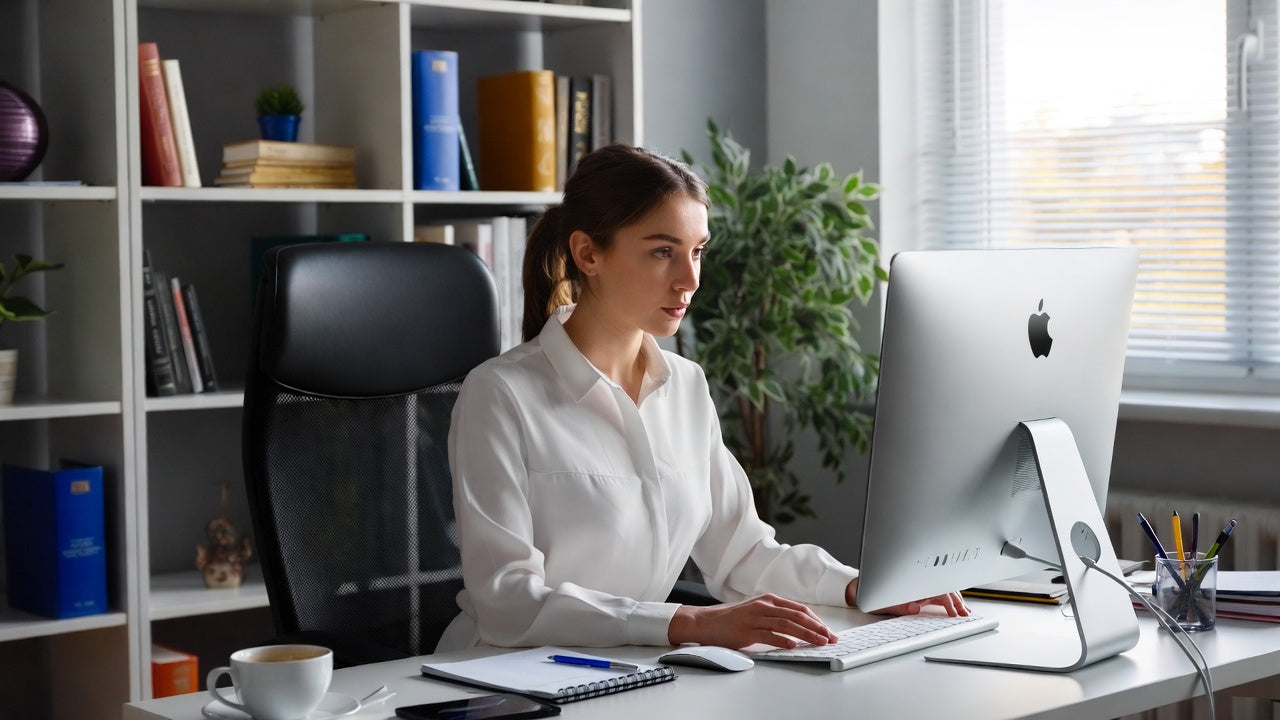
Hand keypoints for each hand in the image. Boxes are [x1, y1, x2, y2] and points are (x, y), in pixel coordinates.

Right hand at [668, 593, 837, 649]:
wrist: (705, 622)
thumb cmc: (731, 619)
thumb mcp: (757, 611)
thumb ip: (776, 616)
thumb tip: (800, 628)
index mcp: (769, 600)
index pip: (799, 609)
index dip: (816, 620)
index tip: (828, 631)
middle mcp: (763, 606)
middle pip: (797, 616)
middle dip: (817, 628)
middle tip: (830, 638)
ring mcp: (754, 617)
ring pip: (786, 625)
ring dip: (806, 634)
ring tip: (819, 643)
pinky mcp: (745, 630)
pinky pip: (768, 635)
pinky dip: (783, 640)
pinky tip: (793, 645)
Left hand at [845, 578, 969, 616]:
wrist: (859, 587)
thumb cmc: (871, 593)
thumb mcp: (884, 603)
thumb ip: (901, 606)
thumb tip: (916, 608)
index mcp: (914, 582)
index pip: (939, 591)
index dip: (950, 602)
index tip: (956, 613)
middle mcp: (918, 580)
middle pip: (944, 588)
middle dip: (957, 600)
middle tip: (965, 613)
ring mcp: (918, 582)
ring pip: (942, 587)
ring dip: (954, 597)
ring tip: (963, 609)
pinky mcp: (916, 586)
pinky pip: (936, 589)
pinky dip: (947, 595)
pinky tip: (952, 602)